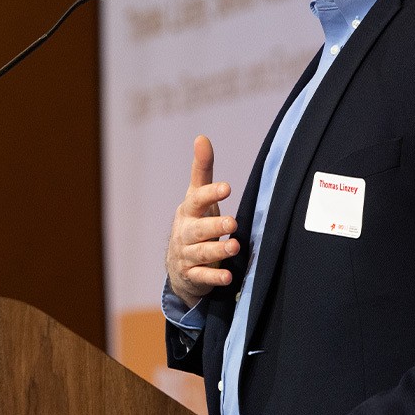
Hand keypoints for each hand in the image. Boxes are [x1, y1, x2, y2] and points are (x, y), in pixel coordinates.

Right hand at [166, 135, 238, 306]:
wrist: (179, 264)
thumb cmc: (195, 222)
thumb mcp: (196, 198)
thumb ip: (202, 170)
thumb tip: (202, 137)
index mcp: (188, 212)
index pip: (196, 200)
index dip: (210, 193)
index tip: (227, 187)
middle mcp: (186, 233)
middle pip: (199, 230)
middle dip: (215, 227)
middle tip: (233, 223)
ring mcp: (188, 255)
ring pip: (202, 254)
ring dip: (218, 252)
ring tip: (235, 247)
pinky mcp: (194, 275)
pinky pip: (204, 277)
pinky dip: (215, 277)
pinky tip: (229, 277)